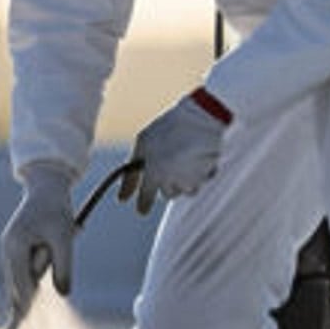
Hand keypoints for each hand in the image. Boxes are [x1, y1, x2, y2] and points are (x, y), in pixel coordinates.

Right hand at [0, 164, 75, 314]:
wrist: (47, 188)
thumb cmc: (56, 211)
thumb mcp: (64, 239)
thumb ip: (64, 267)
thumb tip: (63, 293)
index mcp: (15, 245)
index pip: (20, 282)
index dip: (25, 304)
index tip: (26, 322)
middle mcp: (7, 248)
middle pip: (15, 284)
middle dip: (26, 299)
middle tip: (26, 322)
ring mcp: (8, 248)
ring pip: (17, 279)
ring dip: (30, 287)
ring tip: (36, 293)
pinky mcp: (14, 247)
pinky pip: (20, 271)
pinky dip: (28, 280)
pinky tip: (34, 290)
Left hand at [118, 89, 229, 214]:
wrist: (199, 117)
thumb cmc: (167, 128)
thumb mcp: (142, 144)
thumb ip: (131, 173)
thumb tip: (122, 199)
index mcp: (153, 174)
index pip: (145, 199)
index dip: (143, 205)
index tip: (141, 210)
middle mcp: (171, 181)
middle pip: (168, 194)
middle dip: (167, 185)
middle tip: (170, 167)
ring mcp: (190, 180)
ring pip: (186, 190)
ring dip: (184, 180)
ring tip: (185, 158)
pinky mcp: (207, 175)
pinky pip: (202, 181)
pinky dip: (200, 173)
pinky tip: (198, 157)